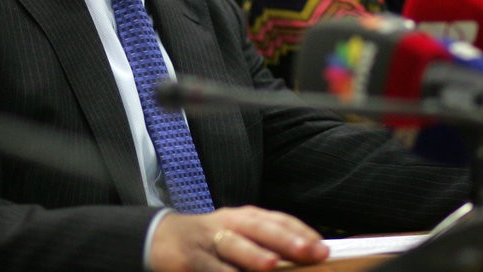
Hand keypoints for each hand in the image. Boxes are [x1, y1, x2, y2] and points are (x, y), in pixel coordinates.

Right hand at [149, 206, 328, 271]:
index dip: (299, 231)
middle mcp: (227, 224)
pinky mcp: (188, 260)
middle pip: (258, 228)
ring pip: (232, 246)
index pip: (276, 220)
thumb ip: (265, 244)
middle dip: (284, 240)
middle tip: (308, 251)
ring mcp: (207, 241)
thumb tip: (303, 259)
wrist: (161, 238)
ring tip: (271, 265)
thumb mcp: (237, 235)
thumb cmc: (211, 240)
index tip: (322, 246)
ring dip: (252, 255)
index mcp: (242, 217)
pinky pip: (209, 269)